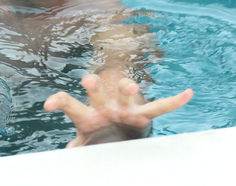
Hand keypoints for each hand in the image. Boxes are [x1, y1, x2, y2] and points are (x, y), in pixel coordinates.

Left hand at [43, 73, 192, 146]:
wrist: (121, 134)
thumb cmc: (98, 136)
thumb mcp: (85, 142)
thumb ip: (78, 146)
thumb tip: (67, 153)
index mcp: (86, 115)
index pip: (70, 104)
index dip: (59, 102)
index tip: (47, 105)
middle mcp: (104, 106)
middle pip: (96, 92)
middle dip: (93, 86)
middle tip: (89, 81)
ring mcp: (124, 108)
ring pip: (125, 93)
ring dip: (127, 88)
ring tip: (131, 86)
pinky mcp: (142, 114)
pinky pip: (160, 107)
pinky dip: (174, 102)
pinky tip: (188, 94)